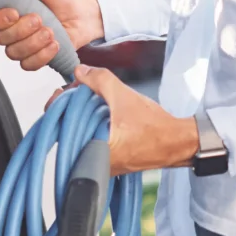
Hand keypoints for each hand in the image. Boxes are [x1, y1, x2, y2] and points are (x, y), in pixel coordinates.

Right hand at [0, 0, 104, 72]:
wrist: (84, 11)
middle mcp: (11, 28)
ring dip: (33, 43)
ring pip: (14, 53)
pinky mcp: (36, 57)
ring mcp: (23, 44)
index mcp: (7, 8)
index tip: (14, 12)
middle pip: (0, 38)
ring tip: (50, 30)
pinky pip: (29, 64)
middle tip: (39, 18)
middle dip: (21, 29)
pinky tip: (54, 44)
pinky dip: (42, 56)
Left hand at [71, 67, 198, 176]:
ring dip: (83, 117)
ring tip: (92, 102)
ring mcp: (102, 164)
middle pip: (68, 130)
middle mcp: (95, 161)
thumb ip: (99, 80)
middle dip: (71, 109)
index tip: (64, 92)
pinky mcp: (111, 162)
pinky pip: (94, 141)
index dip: (60, 105)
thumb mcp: (123, 95)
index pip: (60, 126)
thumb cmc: (154, 127)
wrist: (176, 142)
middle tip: (79, 93)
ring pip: (81, 135)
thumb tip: (80, 72)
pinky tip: (102, 114)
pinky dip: (94, 126)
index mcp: (93, 148)